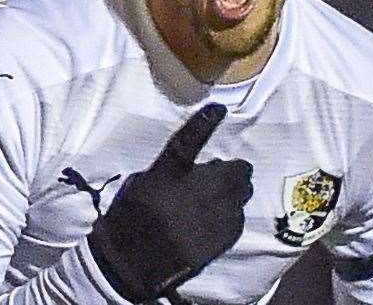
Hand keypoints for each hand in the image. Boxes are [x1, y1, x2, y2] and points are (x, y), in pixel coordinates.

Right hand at [87, 103, 252, 302]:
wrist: (133, 264)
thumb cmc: (130, 218)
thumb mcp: (141, 183)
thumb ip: (170, 171)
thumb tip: (195, 168)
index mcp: (168, 174)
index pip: (188, 141)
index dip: (205, 122)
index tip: (219, 109)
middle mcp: (196, 192)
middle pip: (235, 171)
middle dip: (232, 171)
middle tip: (217, 176)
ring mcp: (214, 216)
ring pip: (242, 194)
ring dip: (232, 192)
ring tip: (215, 200)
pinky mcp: (223, 238)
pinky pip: (238, 218)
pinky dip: (231, 214)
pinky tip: (214, 220)